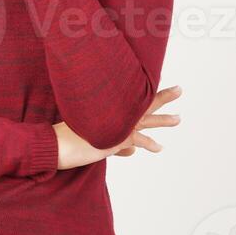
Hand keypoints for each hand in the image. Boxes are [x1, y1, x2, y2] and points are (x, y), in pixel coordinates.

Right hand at [54, 84, 182, 168]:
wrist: (55, 144)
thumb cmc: (68, 139)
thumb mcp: (96, 139)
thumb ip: (118, 143)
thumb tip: (133, 151)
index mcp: (107, 109)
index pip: (130, 98)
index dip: (144, 92)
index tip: (155, 83)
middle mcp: (113, 113)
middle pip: (143, 102)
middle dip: (163, 96)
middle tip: (180, 90)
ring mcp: (115, 124)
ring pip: (146, 118)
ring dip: (164, 119)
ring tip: (178, 118)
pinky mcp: (115, 137)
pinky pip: (137, 139)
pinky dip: (149, 144)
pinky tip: (159, 148)